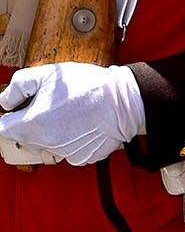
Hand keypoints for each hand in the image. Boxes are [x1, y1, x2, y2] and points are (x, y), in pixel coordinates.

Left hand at [0, 63, 143, 165]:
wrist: (125, 101)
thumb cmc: (89, 86)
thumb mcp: (46, 74)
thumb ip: (17, 86)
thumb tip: (5, 100)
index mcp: (29, 125)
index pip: (1, 130)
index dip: (6, 118)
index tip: (15, 111)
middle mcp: (44, 144)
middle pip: (24, 139)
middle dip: (30, 124)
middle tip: (48, 107)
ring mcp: (64, 153)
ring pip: (47, 145)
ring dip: (52, 132)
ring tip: (69, 113)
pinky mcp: (82, 158)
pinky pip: (68, 151)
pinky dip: (72, 140)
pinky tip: (82, 124)